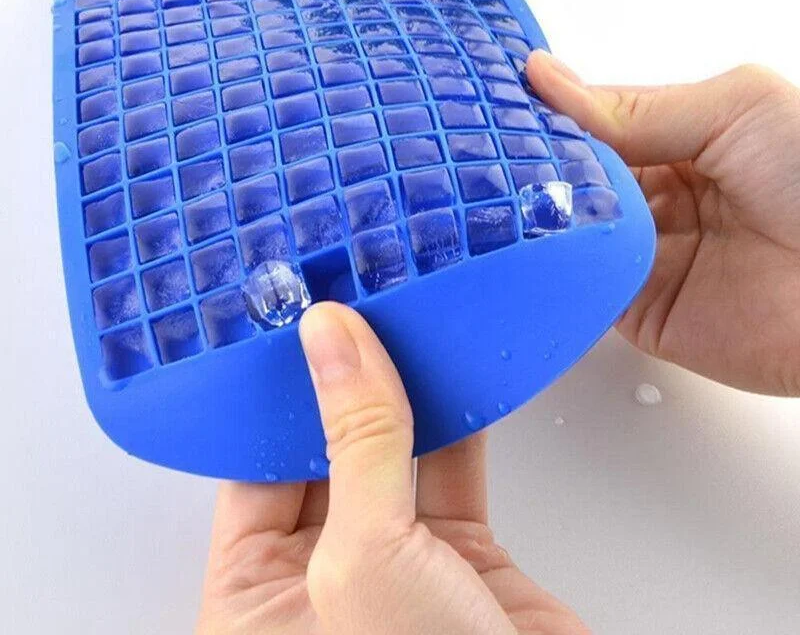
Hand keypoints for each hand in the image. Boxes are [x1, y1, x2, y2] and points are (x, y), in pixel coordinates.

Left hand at [196, 303, 588, 634]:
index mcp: (254, 599)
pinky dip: (458, 420)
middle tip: (349, 308)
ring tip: (399, 323)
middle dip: (342, 382)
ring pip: (391, 454)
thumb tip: (333, 342)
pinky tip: (454, 372)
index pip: (251, 468)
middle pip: (323, 452)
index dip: (273, 395)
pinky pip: (450, 470)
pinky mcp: (461, 560)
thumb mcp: (365, 560)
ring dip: (402, 393)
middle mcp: (319, 580)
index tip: (289, 327)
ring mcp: (394, 566)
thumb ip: (354, 443)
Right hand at [527, 51, 799, 395]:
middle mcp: (656, 197)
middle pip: (572, 177)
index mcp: (679, 142)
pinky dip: (552, 268)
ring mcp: (642, 253)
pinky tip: (523, 244)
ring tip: (495, 192)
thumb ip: (636, 106)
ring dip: (538, 214)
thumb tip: (548, 79)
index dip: (549, 112)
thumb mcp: (737, 108)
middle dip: (535, 164)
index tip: (499, 101)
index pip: (593, 124)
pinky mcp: (635, 309)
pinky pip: (579, 285)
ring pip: (567, 229)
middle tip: (485, 149)